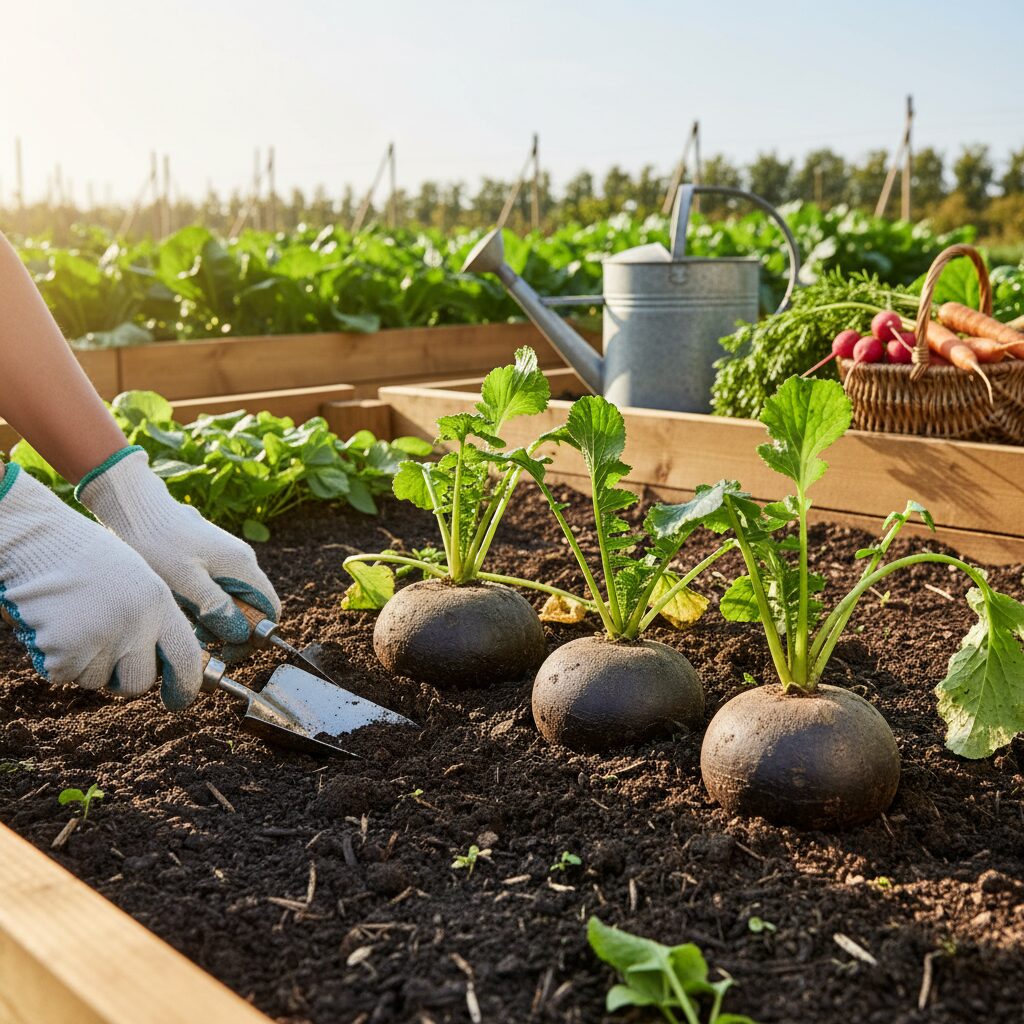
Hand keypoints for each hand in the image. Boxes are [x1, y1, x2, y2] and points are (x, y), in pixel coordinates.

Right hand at [0, 464, 202, 708]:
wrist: (38, 541)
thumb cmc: (89, 559)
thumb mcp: (138, 580)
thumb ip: (155, 620)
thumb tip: (171, 665)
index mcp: (158, 603)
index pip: (186, 658)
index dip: (185, 686)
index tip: (180, 700)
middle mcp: (135, 624)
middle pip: (139, 683)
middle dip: (124, 680)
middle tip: (108, 657)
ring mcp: (100, 638)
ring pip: (97, 681)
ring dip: (86, 664)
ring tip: (77, 623)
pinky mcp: (65, 651)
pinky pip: (65, 675)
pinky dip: (58, 661)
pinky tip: (55, 626)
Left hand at [77, 447, 280, 660]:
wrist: (135, 508)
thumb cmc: (156, 543)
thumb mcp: (184, 581)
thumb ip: (216, 607)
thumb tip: (241, 633)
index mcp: (241, 565)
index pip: (270, 610)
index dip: (255, 636)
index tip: (226, 651)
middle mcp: (241, 561)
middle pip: (253, 607)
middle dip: (232, 630)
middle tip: (201, 641)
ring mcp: (226, 558)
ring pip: (235, 600)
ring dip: (217, 620)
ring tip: (188, 626)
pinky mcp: (210, 558)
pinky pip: (219, 590)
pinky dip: (206, 606)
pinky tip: (182, 610)